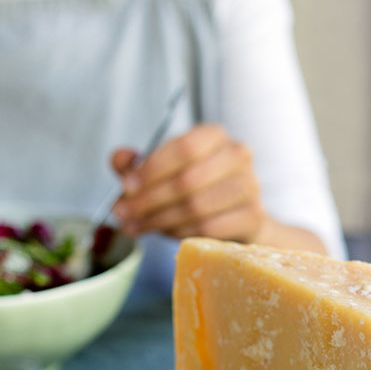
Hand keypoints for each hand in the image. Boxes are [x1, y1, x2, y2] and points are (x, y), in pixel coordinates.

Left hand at [109, 124, 326, 253]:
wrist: (237, 217)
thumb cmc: (196, 189)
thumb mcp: (163, 172)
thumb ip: (138, 164)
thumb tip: (118, 158)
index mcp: (213, 135)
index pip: (182, 148)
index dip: (151, 169)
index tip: (125, 187)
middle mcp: (237, 155)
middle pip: (187, 180)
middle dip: (148, 200)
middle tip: (122, 214)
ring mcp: (249, 186)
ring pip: (197, 207)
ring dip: (160, 220)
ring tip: (137, 227)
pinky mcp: (252, 216)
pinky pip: (209, 228)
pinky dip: (181, 233)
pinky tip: (165, 233)